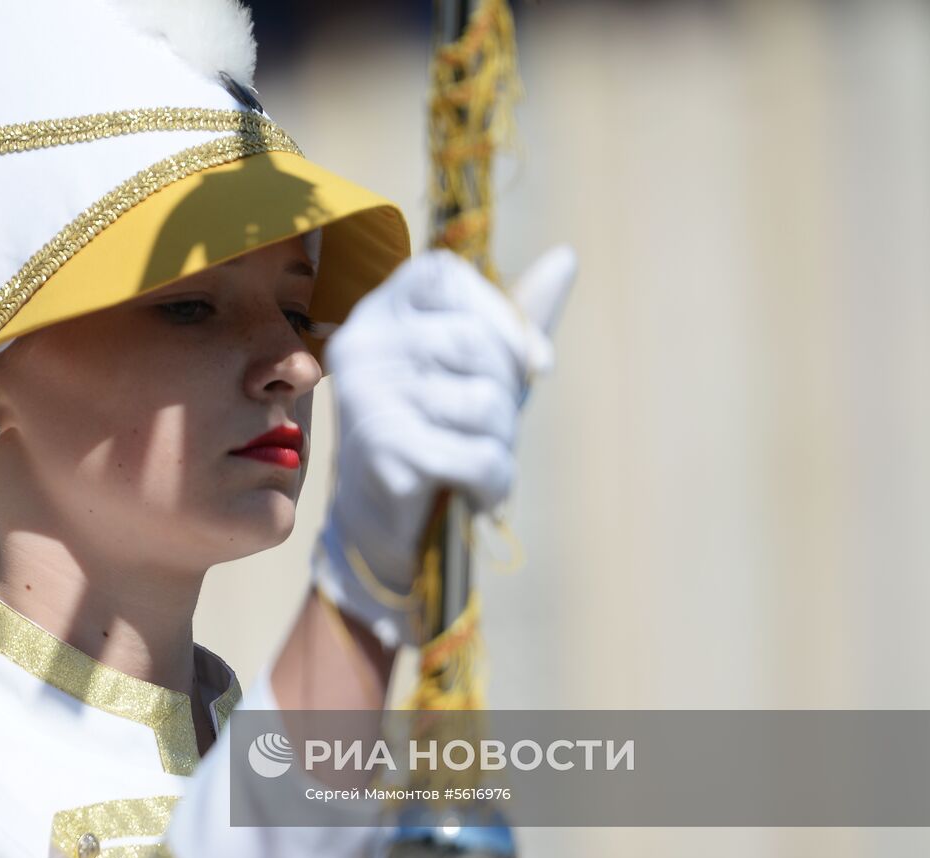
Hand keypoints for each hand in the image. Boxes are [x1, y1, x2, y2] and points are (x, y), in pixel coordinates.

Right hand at [311, 246, 576, 647]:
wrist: (379, 529)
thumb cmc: (433, 436)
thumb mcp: (473, 371)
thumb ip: (513, 317)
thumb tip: (567, 258)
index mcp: (378, 314)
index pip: (443, 274)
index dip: (500, 315)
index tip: (531, 363)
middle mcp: (362, 347)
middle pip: (473, 342)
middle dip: (506, 394)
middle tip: (489, 430)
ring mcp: (367, 400)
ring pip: (483, 403)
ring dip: (501, 444)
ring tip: (476, 463)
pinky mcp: (384, 454)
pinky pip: (479, 456)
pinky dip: (494, 483)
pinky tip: (474, 492)